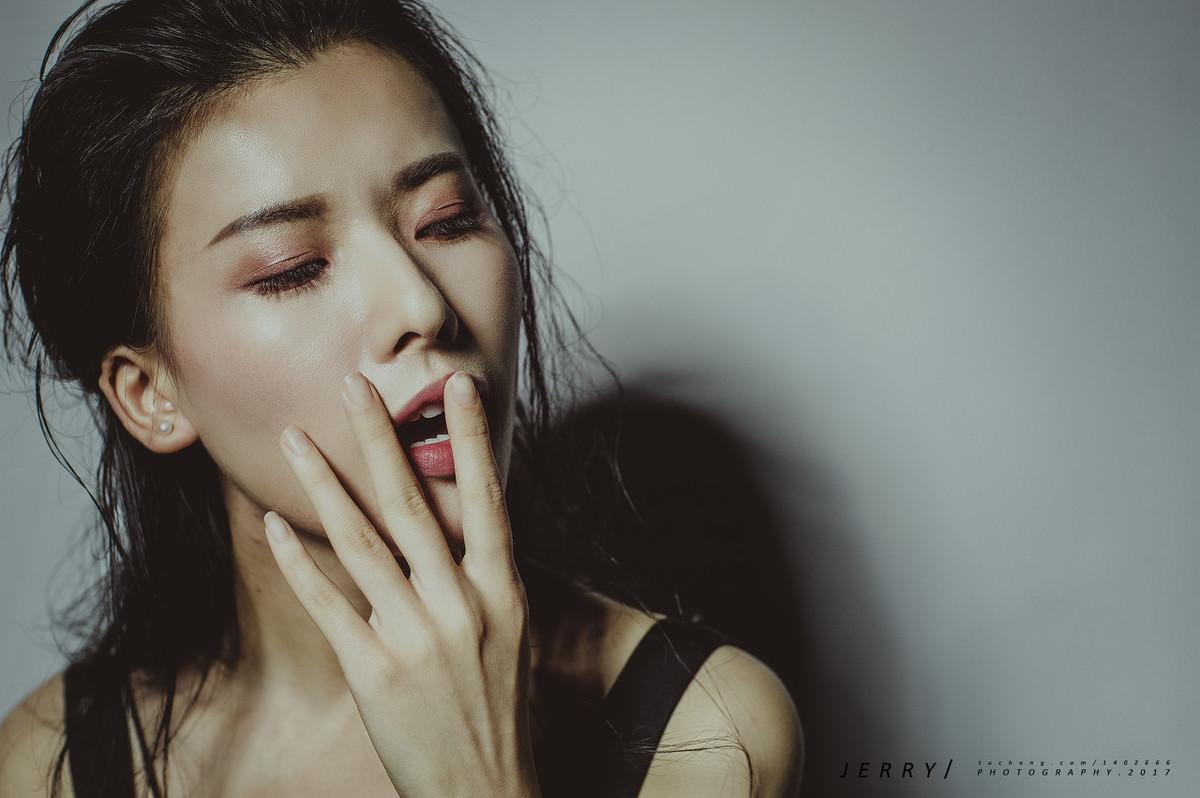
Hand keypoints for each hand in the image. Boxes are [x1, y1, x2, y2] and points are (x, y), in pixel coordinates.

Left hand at [263, 369, 540, 796]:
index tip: (457, 388)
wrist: (488, 789)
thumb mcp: (514, 633)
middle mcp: (461, 605)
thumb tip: (463, 525)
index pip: (487, 499)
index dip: (472, 441)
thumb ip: (486, 577)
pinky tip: (275, 525)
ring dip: (324, 485)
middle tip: (353, 385)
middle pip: (413, 505)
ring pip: (362, 544)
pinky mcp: (373, 671)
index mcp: (503, 591)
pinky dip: (298, 562)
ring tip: (296, 439)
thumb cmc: (502, 708)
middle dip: (379, 439)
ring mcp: (415, 638)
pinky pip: (329, 604)